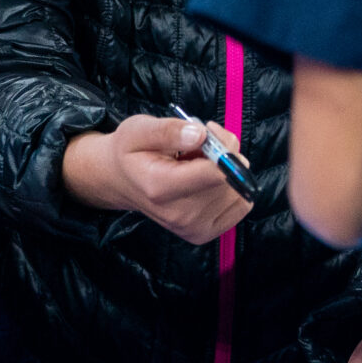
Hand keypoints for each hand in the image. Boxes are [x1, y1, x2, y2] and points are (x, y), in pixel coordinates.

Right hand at [60, 114, 253, 244]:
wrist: (120, 181)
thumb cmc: (132, 152)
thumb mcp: (139, 129)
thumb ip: (169, 130)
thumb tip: (201, 135)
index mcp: (161, 187)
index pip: (217, 172)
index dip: (222, 148)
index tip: (207, 133)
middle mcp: (178, 214)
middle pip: (231, 180)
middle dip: (225, 155)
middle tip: (200, 146)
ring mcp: (191, 227)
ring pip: (239, 191)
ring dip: (228, 172)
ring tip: (199, 165)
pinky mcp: (203, 233)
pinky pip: (241, 205)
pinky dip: (232, 188)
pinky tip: (208, 180)